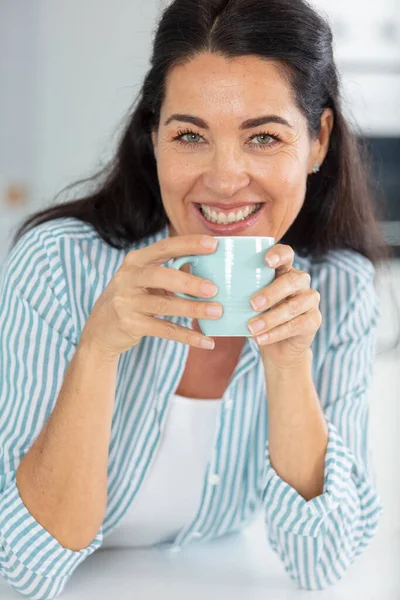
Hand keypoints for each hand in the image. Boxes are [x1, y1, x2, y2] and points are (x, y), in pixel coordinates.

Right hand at [80, 235, 222, 359]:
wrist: (99, 329)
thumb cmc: (131, 299)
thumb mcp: (142, 281)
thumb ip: (168, 275)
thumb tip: (210, 275)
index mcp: (135, 261)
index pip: (164, 247)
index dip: (189, 244)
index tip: (213, 244)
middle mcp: (128, 278)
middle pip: (161, 276)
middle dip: (189, 282)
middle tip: (214, 289)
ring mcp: (127, 302)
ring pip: (164, 305)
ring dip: (193, 309)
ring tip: (217, 312)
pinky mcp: (130, 325)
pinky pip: (164, 330)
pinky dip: (187, 336)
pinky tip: (206, 340)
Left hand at [247, 244, 320, 368]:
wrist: (279, 346)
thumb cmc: (259, 316)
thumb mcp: (248, 301)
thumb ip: (239, 292)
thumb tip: (210, 291)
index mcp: (284, 270)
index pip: (286, 254)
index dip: (278, 255)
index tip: (266, 261)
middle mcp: (300, 282)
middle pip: (291, 281)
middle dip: (271, 293)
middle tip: (252, 304)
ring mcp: (310, 300)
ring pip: (293, 306)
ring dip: (270, 318)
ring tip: (251, 327)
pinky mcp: (314, 320)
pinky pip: (296, 325)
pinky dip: (276, 333)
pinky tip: (260, 338)